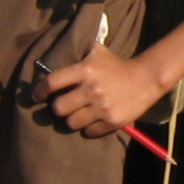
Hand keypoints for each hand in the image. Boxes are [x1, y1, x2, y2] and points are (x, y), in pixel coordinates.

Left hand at [43, 44, 159, 138]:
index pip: (52, 82)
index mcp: (85, 70)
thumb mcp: (98, 51)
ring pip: (71, 123)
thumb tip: (55, 54)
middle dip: (58, 108)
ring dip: (72, 120)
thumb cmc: (117, 65)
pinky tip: (93, 120)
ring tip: (78, 114)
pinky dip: (88, 128)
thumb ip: (78, 51)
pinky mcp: (111, 121)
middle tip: (64, 106)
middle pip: (58, 108)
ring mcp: (102, 107)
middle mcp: (91, 89)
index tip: (37, 96)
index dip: (39, 91)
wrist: (146, 79)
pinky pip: (89, 132)